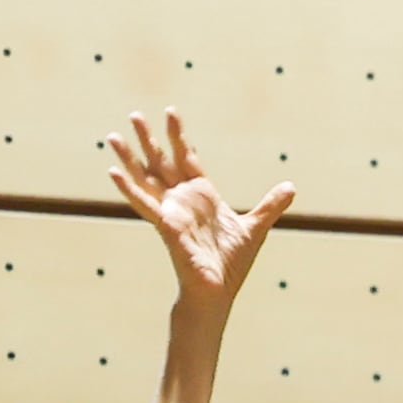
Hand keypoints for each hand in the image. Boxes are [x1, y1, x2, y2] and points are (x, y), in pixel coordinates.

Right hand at [99, 108, 295, 322]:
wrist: (219, 290)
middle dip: (149, 139)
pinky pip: (143, 204)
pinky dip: (128, 189)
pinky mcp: (166, 226)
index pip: (186, 157)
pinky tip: (113, 172)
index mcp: (201, 195)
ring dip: (129, 158)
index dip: (178, 136)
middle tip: (135, 114)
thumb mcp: (256, 227)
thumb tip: (290, 187)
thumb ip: (270, 205)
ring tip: (112, 136)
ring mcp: (171, 211)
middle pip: (161, 162)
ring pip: (145, 178)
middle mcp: (182, 200)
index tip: (170, 111)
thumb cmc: (230, 262)